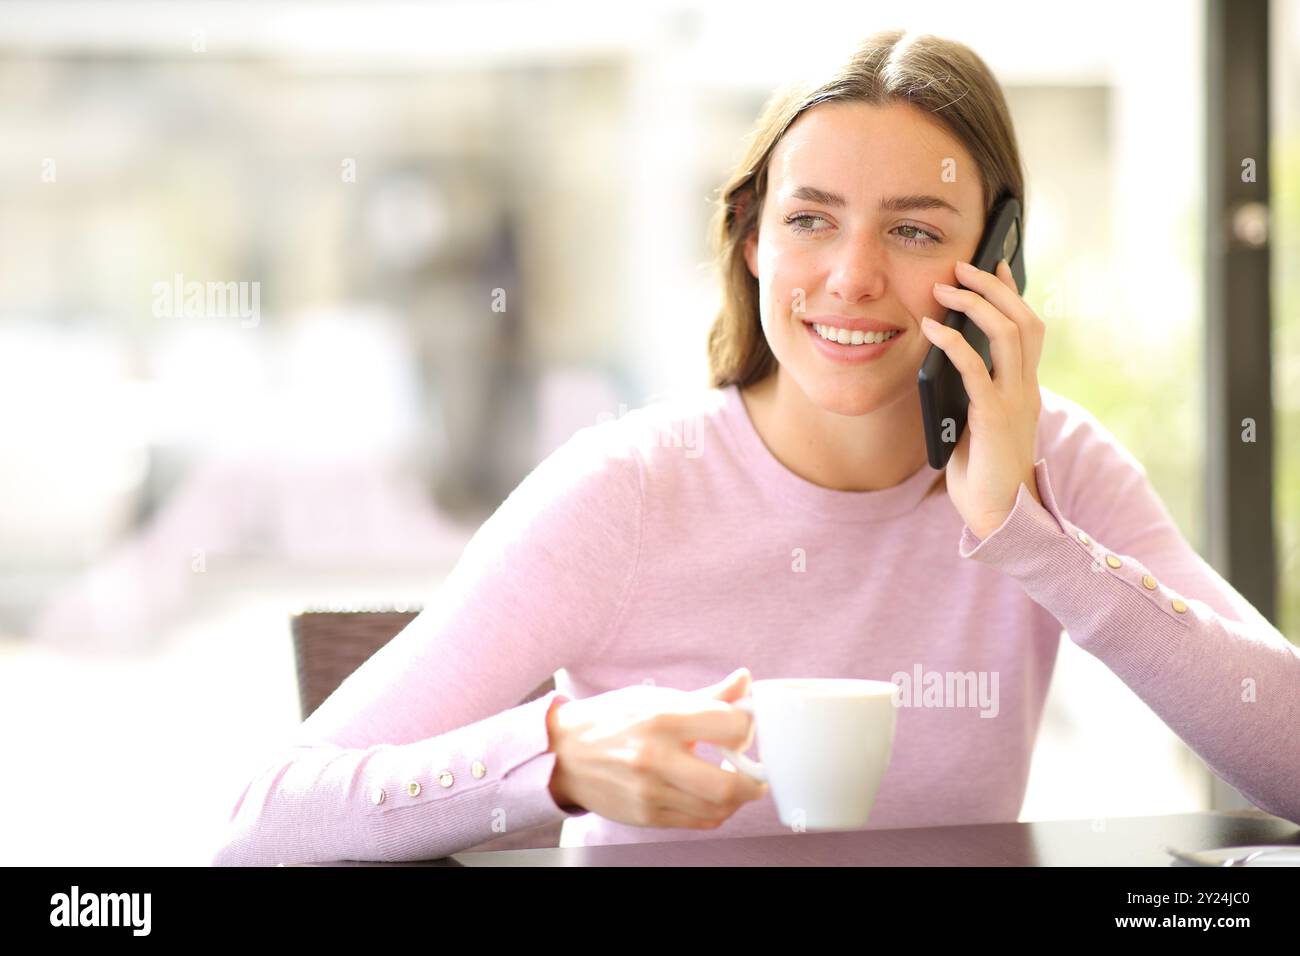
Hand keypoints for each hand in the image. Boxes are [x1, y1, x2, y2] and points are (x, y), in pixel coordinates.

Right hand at [546, 668, 767, 828]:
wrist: (563, 753)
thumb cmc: (613, 720)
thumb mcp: (656, 699)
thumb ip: (708, 696)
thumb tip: (746, 682)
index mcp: (663, 718)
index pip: (732, 727)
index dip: (749, 728)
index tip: (745, 728)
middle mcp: (656, 757)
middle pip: (729, 784)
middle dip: (755, 781)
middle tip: (756, 772)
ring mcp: (649, 792)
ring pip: (717, 809)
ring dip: (737, 798)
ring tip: (733, 781)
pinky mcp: (645, 816)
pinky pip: (698, 822)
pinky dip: (715, 811)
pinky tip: (710, 795)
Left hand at [921, 258, 1044, 539]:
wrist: (1000, 516)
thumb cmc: (982, 473)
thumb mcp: (977, 423)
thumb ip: (970, 393)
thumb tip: (941, 361)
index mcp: (1024, 388)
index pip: (1028, 328)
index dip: (1013, 293)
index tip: (994, 264)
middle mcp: (1026, 389)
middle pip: (1024, 321)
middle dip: (993, 288)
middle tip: (963, 266)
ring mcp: (1014, 402)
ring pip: (1008, 335)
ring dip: (976, 305)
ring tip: (945, 288)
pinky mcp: (994, 418)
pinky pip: (976, 369)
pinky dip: (953, 344)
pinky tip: (931, 330)